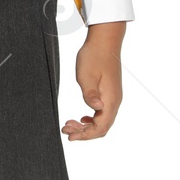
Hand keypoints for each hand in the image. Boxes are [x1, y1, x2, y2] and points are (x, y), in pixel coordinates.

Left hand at [64, 21, 124, 140]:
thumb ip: (90, 93)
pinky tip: (80, 118)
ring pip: (101, 120)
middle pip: (102, 127)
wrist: (103, 42)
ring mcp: (112, 98)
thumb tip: (97, 109)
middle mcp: (114, 102)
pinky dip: (90, 119)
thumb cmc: (94, 57)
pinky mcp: (108, 94)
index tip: (70, 136)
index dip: (86, 135)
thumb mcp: (86, 75)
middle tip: (65, 130)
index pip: (101, 126)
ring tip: (69, 124)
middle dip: (84, 133)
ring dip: (86, 126)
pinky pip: (101, 113)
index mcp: (110, 100)